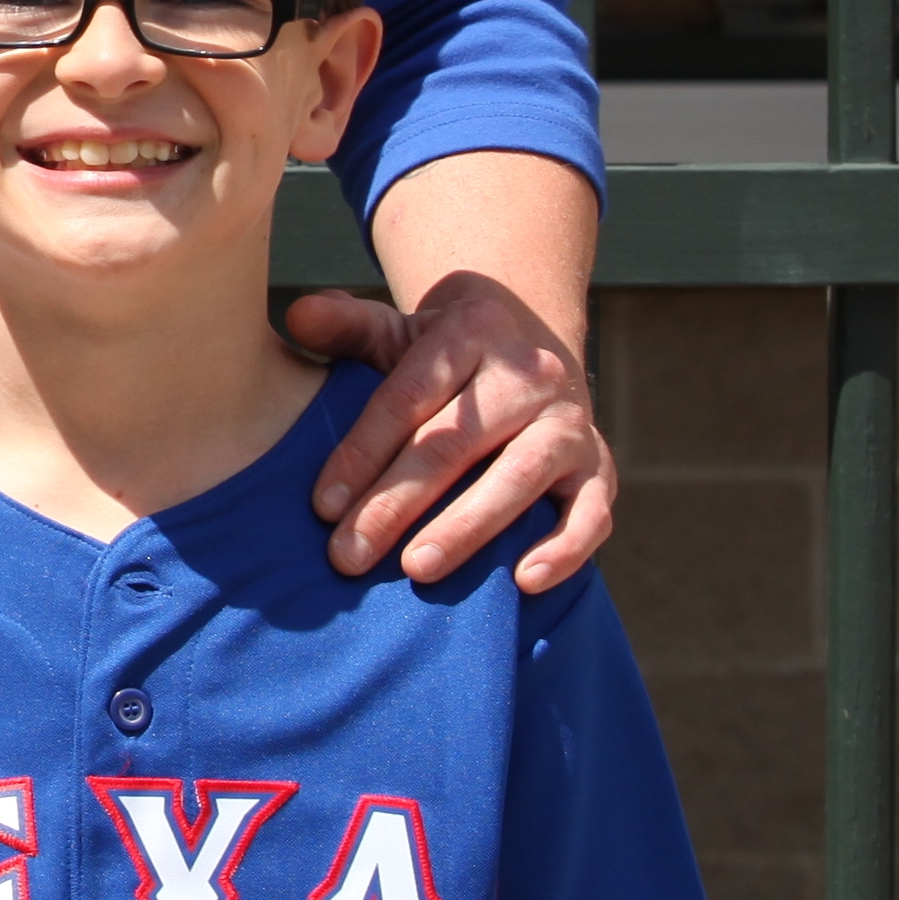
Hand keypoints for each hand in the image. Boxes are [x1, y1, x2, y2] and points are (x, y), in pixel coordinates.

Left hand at [285, 271, 616, 590]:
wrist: (532, 353)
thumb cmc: (444, 360)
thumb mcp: (398, 331)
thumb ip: (348, 326)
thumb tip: (298, 317)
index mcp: (471, 330)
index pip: (408, 396)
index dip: (363, 452)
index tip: (322, 506)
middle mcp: (528, 372)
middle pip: (455, 440)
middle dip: (396, 502)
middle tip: (348, 556)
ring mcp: (569, 421)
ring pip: (521, 474)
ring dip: (468, 525)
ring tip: (415, 569)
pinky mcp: (599, 468)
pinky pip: (592, 512)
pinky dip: (565, 548)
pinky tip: (524, 582)